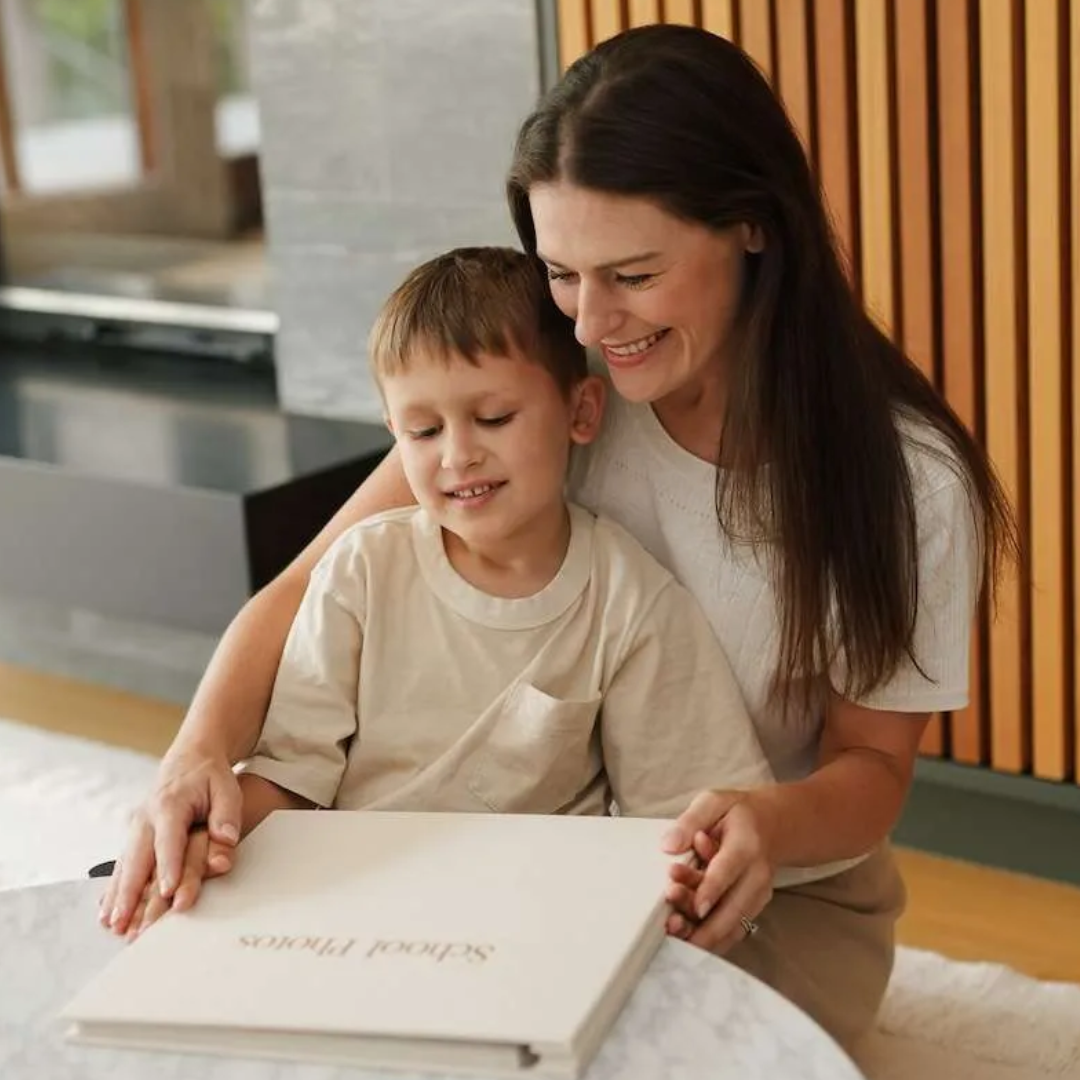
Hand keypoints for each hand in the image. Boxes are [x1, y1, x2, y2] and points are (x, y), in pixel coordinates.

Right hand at [99, 747, 241, 934]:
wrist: (190, 759)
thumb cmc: (210, 777)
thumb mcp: (226, 787)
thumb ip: (227, 814)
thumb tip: (227, 838)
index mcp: (171, 804)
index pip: (169, 840)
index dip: (168, 866)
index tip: (167, 891)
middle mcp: (147, 818)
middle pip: (137, 858)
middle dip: (130, 891)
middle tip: (125, 920)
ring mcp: (137, 828)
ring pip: (124, 865)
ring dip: (117, 896)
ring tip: (111, 925)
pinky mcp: (135, 837)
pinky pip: (122, 866)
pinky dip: (113, 890)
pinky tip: (106, 912)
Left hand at [662, 790, 776, 953]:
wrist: (774, 824)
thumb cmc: (738, 813)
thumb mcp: (713, 801)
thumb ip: (691, 821)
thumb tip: (669, 845)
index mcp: (746, 844)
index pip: (727, 871)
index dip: (711, 890)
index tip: (695, 908)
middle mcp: (757, 875)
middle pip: (732, 907)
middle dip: (702, 922)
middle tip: (671, 924)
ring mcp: (758, 895)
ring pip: (733, 924)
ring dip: (705, 936)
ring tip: (675, 936)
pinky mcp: (754, 908)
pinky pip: (734, 930)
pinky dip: (713, 940)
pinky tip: (689, 942)